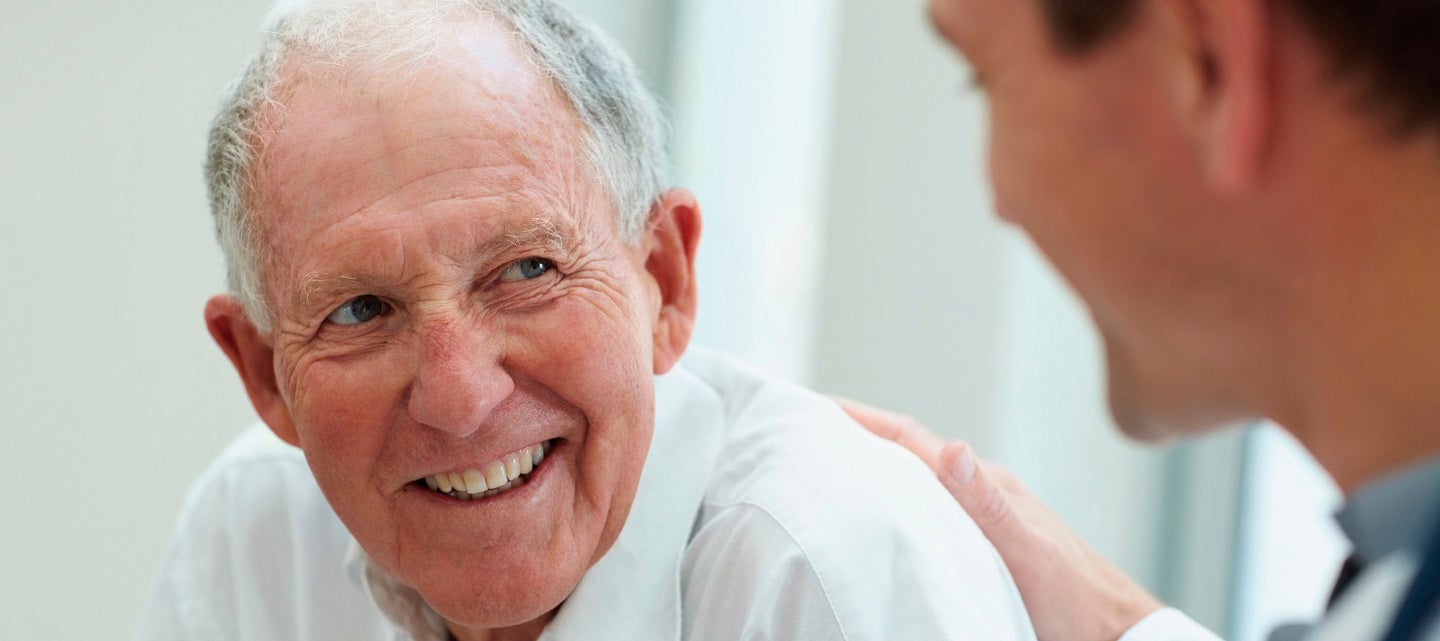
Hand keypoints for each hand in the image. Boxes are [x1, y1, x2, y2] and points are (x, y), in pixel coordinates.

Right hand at [835, 397, 1163, 640]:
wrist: (1114, 636)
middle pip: (904, 454)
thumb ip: (989, 505)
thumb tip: (952, 447)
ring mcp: (979, 520)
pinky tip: (873, 524)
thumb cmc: (1077, 601)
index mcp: (986, 484)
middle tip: (802, 434)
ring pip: (912, 484)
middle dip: (854, 437)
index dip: (860, 419)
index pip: (910, 439)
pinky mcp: (979, 548)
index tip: (814, 408)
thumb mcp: (1027, 553)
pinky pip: (924, 515)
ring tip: (823, 472)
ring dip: (870, 470)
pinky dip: (891, 507)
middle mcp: (978, 494)